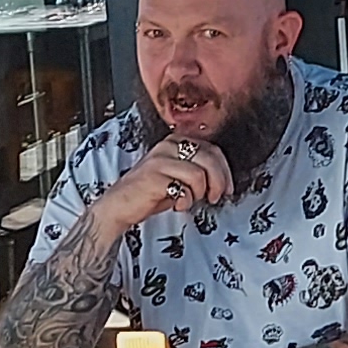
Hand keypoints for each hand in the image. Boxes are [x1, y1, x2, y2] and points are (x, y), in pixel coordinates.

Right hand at [88, 135, 230, 248]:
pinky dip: (185, 201)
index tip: (227, 188)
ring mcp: (159, 160)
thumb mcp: (177, 175)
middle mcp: (167, 147)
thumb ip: (197, 169)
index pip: (212, 149)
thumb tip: (222, 178)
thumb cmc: (149, 193)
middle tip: (215, 197)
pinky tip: (176, 204)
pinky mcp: (154, 177)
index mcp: (175, 142)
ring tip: (187, 199)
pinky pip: (184, 189)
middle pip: (210, 159)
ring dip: (198, 193)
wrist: (120, 206)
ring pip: (199, 174)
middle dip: (219, 182)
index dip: (225, 171)